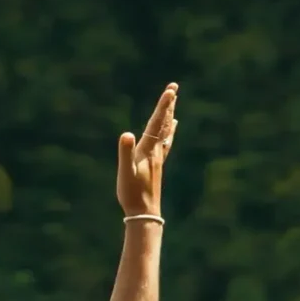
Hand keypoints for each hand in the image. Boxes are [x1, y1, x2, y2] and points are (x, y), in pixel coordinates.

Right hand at [116, 82, 178, 219]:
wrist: (144, 213)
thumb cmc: (132, 193)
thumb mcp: (125, 172)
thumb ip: (125, 152)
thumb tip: (126, 134)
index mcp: (147, 150)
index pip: (156, 123)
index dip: (163, 106)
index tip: (171, 90)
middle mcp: (155, 152)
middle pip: (163, 124)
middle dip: (168, 105)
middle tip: (173, 87)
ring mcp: (158, 158)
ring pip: (166, 132)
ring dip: (169, 116)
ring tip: (174, 103)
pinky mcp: (156, 165)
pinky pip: (165, 144)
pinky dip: (169, 133)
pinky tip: (171, 131)